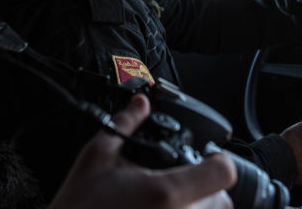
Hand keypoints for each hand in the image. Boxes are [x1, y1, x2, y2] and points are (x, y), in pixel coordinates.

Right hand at [49, 94, 236, 208]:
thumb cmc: (79, 206)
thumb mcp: (97, 155)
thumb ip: (125, 124)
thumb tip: (140, 104)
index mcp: (165, 192)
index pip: (222, 173)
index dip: (218, 158)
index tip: (206, 155)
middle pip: (223, 201)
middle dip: (207, 184)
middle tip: (183, 176)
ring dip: (200, 205)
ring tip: (170, 197)